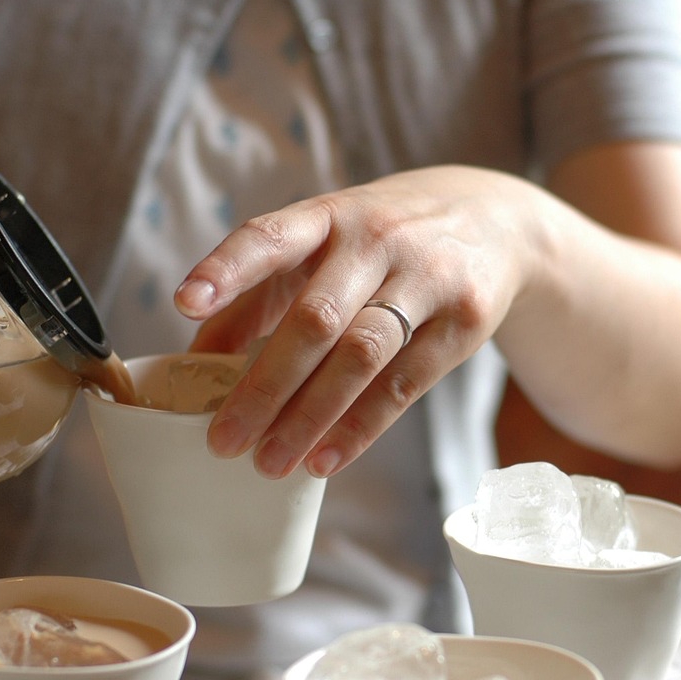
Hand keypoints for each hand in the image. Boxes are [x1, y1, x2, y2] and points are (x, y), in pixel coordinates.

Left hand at [176, 166, 538, 478]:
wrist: (496, 221)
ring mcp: (427, 280)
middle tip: (224, 440)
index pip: (270, 236)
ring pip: (361, 356)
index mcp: (329, 216)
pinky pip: (405, 384)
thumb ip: (259, 295)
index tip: (185, 303)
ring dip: (310, 416)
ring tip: (270, 462)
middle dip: (265, 385)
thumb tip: (195, 358)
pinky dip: (361, 427)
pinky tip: (325, 458)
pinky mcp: (464, 322)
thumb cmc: (384, 239)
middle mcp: (377, 241)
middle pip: (315, 318)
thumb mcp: (324, 245)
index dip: (226, 269)